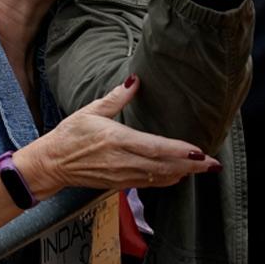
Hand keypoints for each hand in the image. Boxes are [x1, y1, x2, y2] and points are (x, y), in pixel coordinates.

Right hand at [17, 76, 220, 195]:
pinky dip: (167, 180)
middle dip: (190, 165)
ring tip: (204, 169)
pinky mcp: (119, 184)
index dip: (178, 151)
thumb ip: (116, 97)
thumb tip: (135, 79)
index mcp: (115, 140)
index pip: (153, 148)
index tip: (198, 150)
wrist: (51, 163)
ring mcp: (121, 175)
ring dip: (182, 173)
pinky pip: (148, 183)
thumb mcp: (90, 111)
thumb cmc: (69, 135)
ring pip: (158, 177)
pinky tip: (180, 175)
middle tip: (213, 163)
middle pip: (162, 166)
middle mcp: (121, 160)